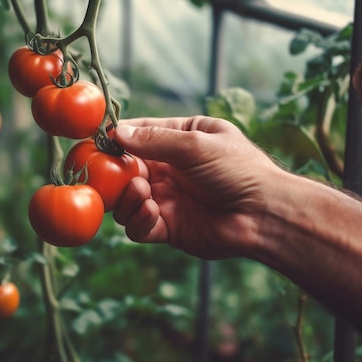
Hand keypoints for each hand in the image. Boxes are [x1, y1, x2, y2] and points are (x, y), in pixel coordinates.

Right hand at [112, 116, 283, 259]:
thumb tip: (116, 133)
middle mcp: (169, 169)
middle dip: (113, 172)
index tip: (97, 140)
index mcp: (180, 140)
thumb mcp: (196, 144)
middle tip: (104, 174)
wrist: (264, 215)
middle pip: (126, 169)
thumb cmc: (238, 170)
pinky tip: (151, 211)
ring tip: (142, 191)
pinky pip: (138, 226)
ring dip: (126, 196)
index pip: (139, 134)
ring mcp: (167, 199)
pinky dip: (137, 220)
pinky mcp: (168, 228)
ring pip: (126, 199)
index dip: (117, 137)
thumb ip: (154, 140)